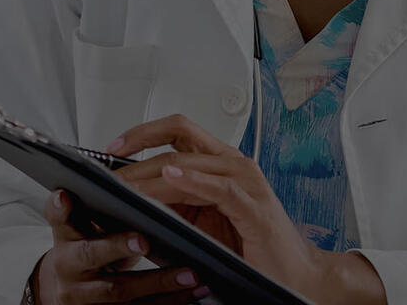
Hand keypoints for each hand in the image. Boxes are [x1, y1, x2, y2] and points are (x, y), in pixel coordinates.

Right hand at [33, 189, 210, 303]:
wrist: (70, 294)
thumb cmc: (88, 249)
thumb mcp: (85, 227)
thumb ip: (98, 205)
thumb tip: (135, 173)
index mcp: (65, 237)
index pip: (58, 219)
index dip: (60, 209)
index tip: (65, 195)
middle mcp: (69, 267)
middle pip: (89, 256)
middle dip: (116, 246)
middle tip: (143, 239)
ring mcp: (85, 296)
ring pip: (119, 291)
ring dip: (158, 282)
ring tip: (190, 272)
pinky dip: (171, 301)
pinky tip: (196, 290)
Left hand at [110, 115, 384, 303]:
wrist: (296, 274)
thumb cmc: (251, 249)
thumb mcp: (201, 222)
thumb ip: (172, 205)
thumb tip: (129, 200)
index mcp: (220, 163)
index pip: (176, 131)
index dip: (141, 133)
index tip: (110, 147)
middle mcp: (233, 164)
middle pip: (178, 139)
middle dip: (137, 153)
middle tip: (109, 174)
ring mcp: (245, 181)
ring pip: (190, 161)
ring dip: (152, 172)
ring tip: (126, 183)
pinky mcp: (252, 205)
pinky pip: (219, 187)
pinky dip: (193, 180)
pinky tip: (171, 178)